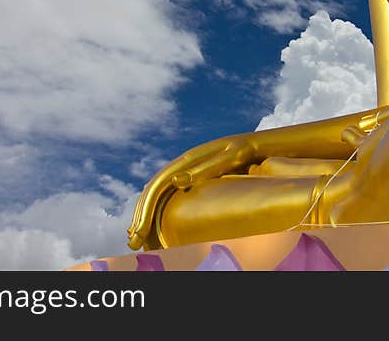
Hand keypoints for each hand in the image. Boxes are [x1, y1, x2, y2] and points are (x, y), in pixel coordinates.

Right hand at [127, 134, 256, 250]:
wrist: (256, 144)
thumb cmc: (245, 151)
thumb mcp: (229, 158)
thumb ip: (205, 168)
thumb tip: (176, 181)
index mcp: (186, 161)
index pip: (157, 187)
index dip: (145, 211)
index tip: (139, 233)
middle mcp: (181, 165)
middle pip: (153, 192)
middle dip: (140, 217)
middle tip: (132, 243)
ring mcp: (186, 170)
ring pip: (158, 194)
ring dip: (145, 215)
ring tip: (136, 238)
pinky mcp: (193, 176)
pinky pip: (169, 194)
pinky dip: (158, 209)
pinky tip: (154, 223)